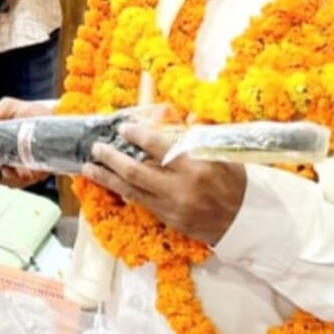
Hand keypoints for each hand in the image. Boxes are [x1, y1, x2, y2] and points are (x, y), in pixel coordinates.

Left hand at [81, 122, 246, 245]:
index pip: (158, 147)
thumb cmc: (233, 180)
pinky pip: (140, 203)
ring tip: (89, 167)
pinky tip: (110, 183)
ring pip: (131, 191)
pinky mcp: (168, 220)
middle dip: (111, 158)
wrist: (245, 220)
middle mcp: (180, 187)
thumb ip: (193, 133)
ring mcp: (172, 206)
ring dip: (107, 178)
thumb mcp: (219, 151)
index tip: (123, 127)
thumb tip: (166, 114)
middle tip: (96, 147)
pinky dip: (123, 192)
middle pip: (136, 171)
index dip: (137, 135)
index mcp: (195, 165)